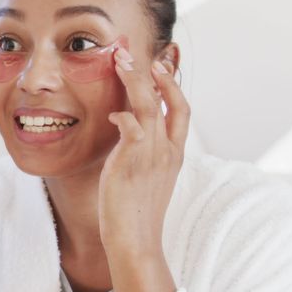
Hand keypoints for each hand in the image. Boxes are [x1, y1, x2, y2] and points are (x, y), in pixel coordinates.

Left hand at [99, 49, 186, 291]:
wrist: (134, 242)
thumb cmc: (132, 212)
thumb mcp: (144, 177)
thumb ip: (140, 153)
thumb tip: (127, 130)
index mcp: (173, 153)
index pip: (180, 109)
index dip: (171, 84)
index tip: (159, 62)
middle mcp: (167, 151)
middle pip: (169, 100)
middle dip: (153, 72)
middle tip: (131, 50)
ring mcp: (152, 157)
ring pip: (149, 107)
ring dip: (134, 81)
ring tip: (118, 59)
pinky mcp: (132, 164)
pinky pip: (132, 130)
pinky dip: (123, 117)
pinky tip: (111, 113)